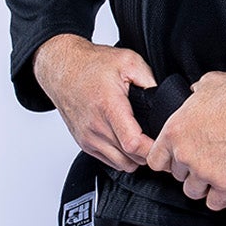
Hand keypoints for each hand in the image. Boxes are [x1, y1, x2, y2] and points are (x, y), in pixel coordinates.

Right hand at [33, 35, 156, 172]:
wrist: (62, 68)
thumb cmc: (91, 65)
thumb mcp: (128, 61)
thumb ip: (149, 80)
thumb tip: (163, 98)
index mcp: (109, 107)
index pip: (133, 143)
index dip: (152, 148)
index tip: (163, 144)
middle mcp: (96, 126)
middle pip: (130, 158)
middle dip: (149, 154)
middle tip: (160, 143)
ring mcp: (89, 137)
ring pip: (121, 164)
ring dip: (136, 158)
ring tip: (145, 144)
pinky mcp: (84, 142)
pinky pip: (110, 162)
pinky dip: (123, 157)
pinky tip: (129, 143)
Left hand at [145, 63, 225, 209]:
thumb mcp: (207, 84)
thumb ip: (194, 94)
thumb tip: (193, 92)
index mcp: (174, 130)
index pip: (155, 161)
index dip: (169, 163)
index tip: (180, 162)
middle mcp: (183, 153)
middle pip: (177, 177)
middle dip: (191, 172)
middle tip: (207, 164)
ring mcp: (203, 170)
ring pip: (193, 192)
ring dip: (204, 187)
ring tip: (217, 177)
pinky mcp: (225, 182)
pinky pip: (215, 203)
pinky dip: (221, 199)